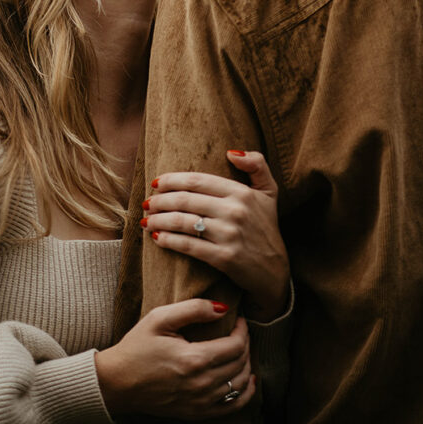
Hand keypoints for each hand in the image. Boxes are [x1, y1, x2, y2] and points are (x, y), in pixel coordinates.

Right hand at [95, 299, 255, 418]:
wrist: (117, 383)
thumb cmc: (136, 347)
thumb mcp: (160, 318)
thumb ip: (193, 308)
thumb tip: (222, 307)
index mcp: (194, 359)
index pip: (236, 345)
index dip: (243, 329)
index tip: (238, 319)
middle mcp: (202, 383)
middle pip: (240, 363)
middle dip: (245, 343)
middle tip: (238, 331)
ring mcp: (200, 402)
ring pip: (240, 383)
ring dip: (246, 364)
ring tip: (239, 349)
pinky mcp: (196, 413)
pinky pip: (232, 406)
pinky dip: (245, 393)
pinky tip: (247, 379)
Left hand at [140, 150, 289, 320]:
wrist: (275, 271)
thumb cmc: (266, 227)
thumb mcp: (269, 192)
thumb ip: (257, 164)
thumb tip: (231, 152)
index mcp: (242, 192)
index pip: (197, 180)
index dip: (172, 180)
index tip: (156, 183)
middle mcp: (235, 211)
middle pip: (185, 200)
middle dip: (160, 201)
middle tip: (147, 203)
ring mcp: (229, 234)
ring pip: (183, 222)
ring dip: (159, 220)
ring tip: (147, 220)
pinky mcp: (224, 258)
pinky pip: (188, 245)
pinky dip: (168, 240)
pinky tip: (157, 238)